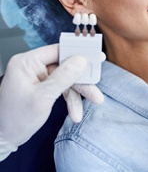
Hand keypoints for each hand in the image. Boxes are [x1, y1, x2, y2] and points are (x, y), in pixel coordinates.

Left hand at [0, 44, 103, 159]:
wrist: (6, 138)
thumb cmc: (17, 118)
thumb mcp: (43, 97)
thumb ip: (63, 77)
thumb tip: (81, 60)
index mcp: (27, 62)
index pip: (58, 50)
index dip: (79, 52)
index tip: (96, 55)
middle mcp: (33, 67)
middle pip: (66, 65)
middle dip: (82, 78)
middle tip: (97, 81)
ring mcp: (39, 77)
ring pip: (68, 78)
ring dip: (80, 91)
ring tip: (95, 99)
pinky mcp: (45, 87)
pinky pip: (64, 88)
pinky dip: (72, 99)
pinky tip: (76, 112)